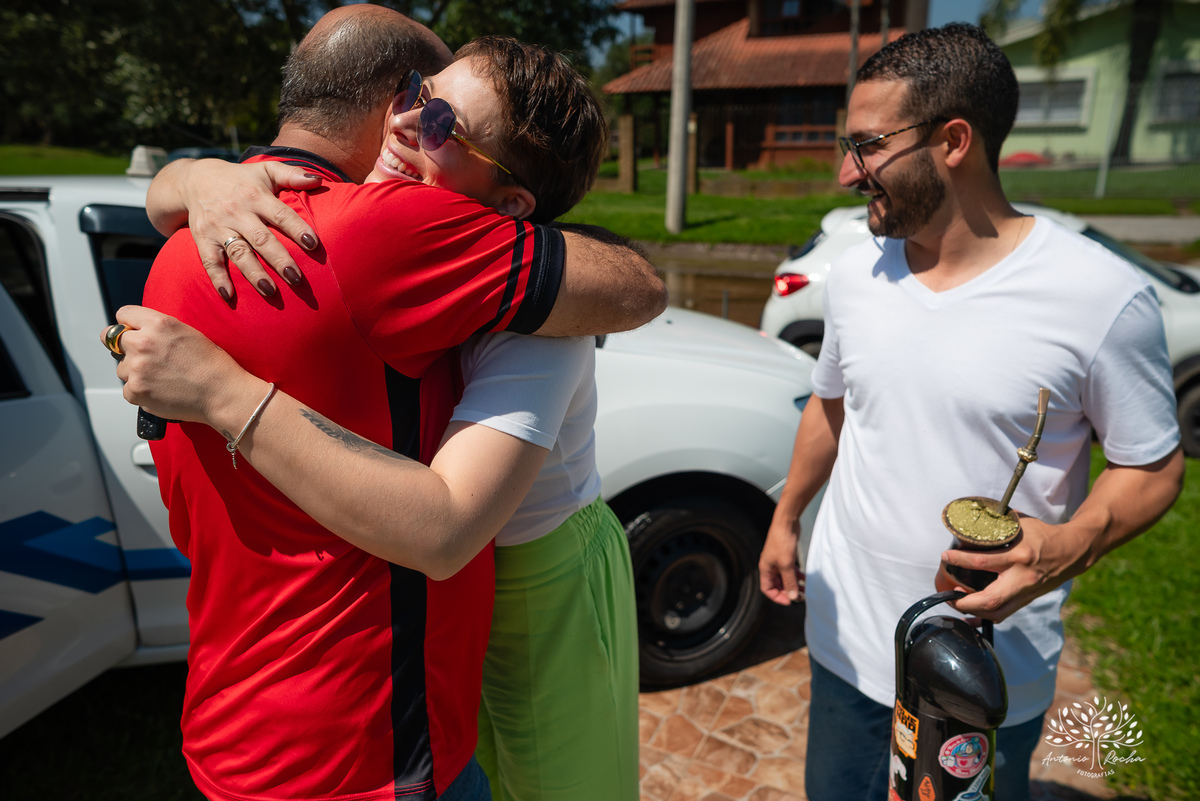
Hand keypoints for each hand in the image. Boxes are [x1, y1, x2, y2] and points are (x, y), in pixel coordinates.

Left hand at [110, 306, 252, 425]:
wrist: (221, 392)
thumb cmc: (211, 364)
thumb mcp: (187, 332)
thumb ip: (158, 329)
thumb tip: (135, 333)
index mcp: (158, 323)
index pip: (123, 315)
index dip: (129, 325)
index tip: (133, 332)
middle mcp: (143, 342)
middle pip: (114, 341)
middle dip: (128, 348)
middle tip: (147, 359)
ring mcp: (137, 368)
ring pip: (122, 368)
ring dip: (135, 372)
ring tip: (161, 378)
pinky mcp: (136, 390)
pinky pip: (128, 390)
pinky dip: (141, 392)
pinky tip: (161, 390)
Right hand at [179, 160, 322, 299]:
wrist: (196, 180)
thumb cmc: (242, 179)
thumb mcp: (266, 170)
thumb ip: (292, 174)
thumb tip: (319, 180)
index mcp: (256, 196)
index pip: (280, 214)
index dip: (296, 228)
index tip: (313, 244)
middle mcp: (237, 212)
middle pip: (261, 238)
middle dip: (279, 259)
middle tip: (296, 278)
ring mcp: (218, 228)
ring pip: (238, 253)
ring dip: (253, 273)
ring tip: (270, 291)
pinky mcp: (203, 239)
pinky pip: (210, 261)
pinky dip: (218, 278)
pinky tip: (228, 295)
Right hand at [759, 515, 805, 604]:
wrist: (786, 522)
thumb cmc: (782, 541)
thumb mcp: (786, 565)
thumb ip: (789, 581)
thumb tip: (792, 597)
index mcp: (765, 569)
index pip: (767, 589)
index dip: (777, 597)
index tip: (790, 600)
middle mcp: (770, 566)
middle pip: (777, 585)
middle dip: (787, 591)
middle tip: (800, 596)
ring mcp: (778, 561)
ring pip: (785, 578)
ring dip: (794, 584)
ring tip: (805, 589)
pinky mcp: (786, 556)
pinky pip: (790, 571)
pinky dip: (797, 575)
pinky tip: (805, 578)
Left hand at [942, 514, 1089, 621]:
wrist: (1072, 551)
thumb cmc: (1043, 535)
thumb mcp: (1020, 525)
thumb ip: (997, 526)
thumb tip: (971, 520)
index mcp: (1019, 556)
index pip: (983, 561)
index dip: (960, 560)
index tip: (945, 557)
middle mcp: (1022, 578)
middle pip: (990, 599)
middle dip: (964, 602)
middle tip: (948, 595)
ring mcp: (1026, 592)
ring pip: (997, 612)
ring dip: (973, 612)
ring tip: (956, 603)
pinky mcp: (1028, 599)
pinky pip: (1005, 614)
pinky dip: (986, 617)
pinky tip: (972, 616)